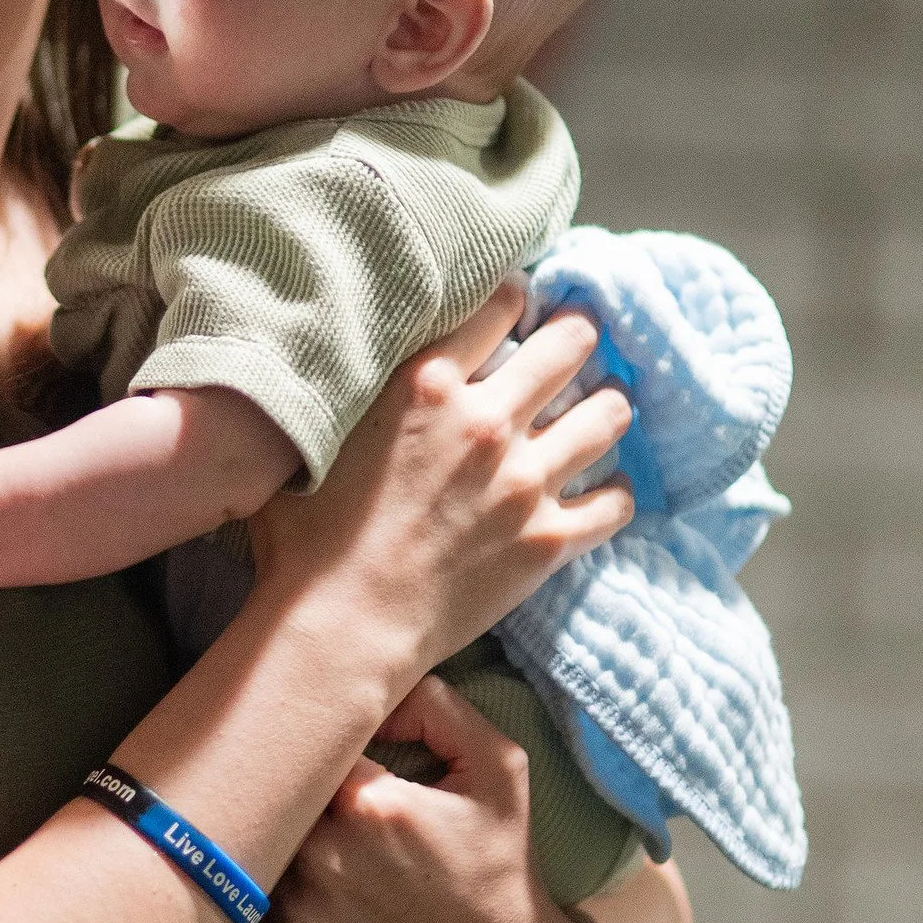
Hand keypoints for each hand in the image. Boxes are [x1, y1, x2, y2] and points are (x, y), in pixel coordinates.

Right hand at [248, 282, 635, 693]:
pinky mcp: (547, 540)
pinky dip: (614, 493)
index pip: (502, 302)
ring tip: (601, 408)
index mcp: (426, 384)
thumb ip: (351, 388)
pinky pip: (614, 503)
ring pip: (607, 416)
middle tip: (577, 342)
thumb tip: (348, 360)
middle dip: (579, 335)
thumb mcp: (316, 435)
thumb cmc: (308, 538)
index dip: (517, 296)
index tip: (521, 305)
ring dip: (608, 406)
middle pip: (570, 343)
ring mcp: (524, 481)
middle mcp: (486, 422)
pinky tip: (601, 491)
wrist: (342, 625)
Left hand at [263, 673, 591, 922]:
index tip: (330, 751)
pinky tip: (312, 893)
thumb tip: (374, 683)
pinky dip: (274, 894)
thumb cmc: (500, 866)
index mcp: (371, 806)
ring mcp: (301, 915)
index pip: (309, 743)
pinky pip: (256, 904)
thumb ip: (436, 706)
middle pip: (277, 796)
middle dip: (293, 790)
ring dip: (278, 841)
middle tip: (314, 793)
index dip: (317, 743)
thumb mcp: (497, 769)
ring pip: (261, 848)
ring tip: (316, 844)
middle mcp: (325, 860)